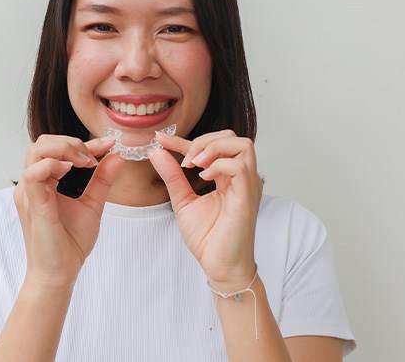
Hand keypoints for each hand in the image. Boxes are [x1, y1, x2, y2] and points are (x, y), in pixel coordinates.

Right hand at [14, 135, 124, 290]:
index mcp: (43, 182)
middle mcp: (32, 184)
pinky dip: (54, 164)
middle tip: (93, 155)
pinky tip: (72, 170)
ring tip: (86, 162)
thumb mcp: (92, 204)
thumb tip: (117, 156)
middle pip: (42, 143)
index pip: (58, 149)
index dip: (84, 142)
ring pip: (37, 151)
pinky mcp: (34, 204)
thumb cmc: (70, 242)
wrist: (60, 273)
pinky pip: (35, 173)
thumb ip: (102, 180)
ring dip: (64, 149)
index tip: (109, 143)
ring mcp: (29, 193)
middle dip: (71, 141)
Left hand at [150, 130, 262, 289]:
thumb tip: (157, 152)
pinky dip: (218, 165)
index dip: (184, 140)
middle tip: (185, 159)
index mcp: (228, 177)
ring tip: (194, 165)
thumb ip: (173, 176)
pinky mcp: (247, 197)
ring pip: (242, 145)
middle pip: (233, 137)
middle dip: (204, 141)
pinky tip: (203, 177)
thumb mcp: (183, 201)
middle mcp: (241, 177)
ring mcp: (247, 185)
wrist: (219, 266)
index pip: (210, 146)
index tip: (160, 139)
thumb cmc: (208, 238)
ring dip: (213, 148)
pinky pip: (239, 168)